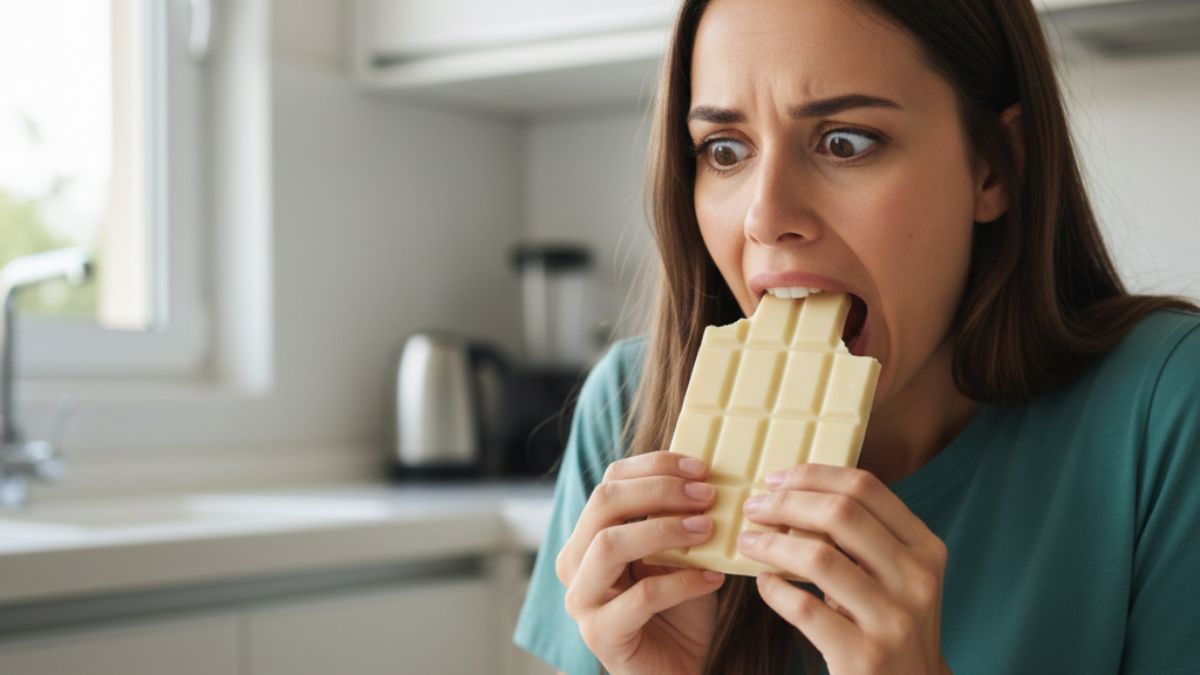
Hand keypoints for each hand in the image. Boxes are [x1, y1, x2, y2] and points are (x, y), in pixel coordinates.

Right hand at [556, 451, 726, 674]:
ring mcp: (582, 599)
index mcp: (588, 535)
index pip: (610, 481)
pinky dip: (682, 582)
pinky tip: (714, 578)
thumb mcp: (677, 554)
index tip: (701, 468)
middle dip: (658, 491)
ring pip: (610, 544)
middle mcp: (574, 562)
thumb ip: (677, 519)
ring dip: (664, 530)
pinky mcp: (600, 633)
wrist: (676, 670)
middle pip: (604, 503)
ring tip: (708, 529)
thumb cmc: (678, 609)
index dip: (654, 467)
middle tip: (705, 495)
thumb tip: (706, 477)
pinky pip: (641, 596)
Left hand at [737, 463, 951, 674]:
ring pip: (819, 557)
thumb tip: (796, 492)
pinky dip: (775, 590)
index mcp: (925, 549)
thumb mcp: (898, 576)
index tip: (776, 479)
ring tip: (748, 543)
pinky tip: (764, 584)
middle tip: (754, 508)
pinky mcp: (865, 655)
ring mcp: (893, 619)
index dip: (814, 475)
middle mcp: (916, 579)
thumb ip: (864, 537)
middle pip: (840, 513)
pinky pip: (805, 609)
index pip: (866, 488)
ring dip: (772, 544)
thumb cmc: (891, 625)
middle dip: (786, 503)